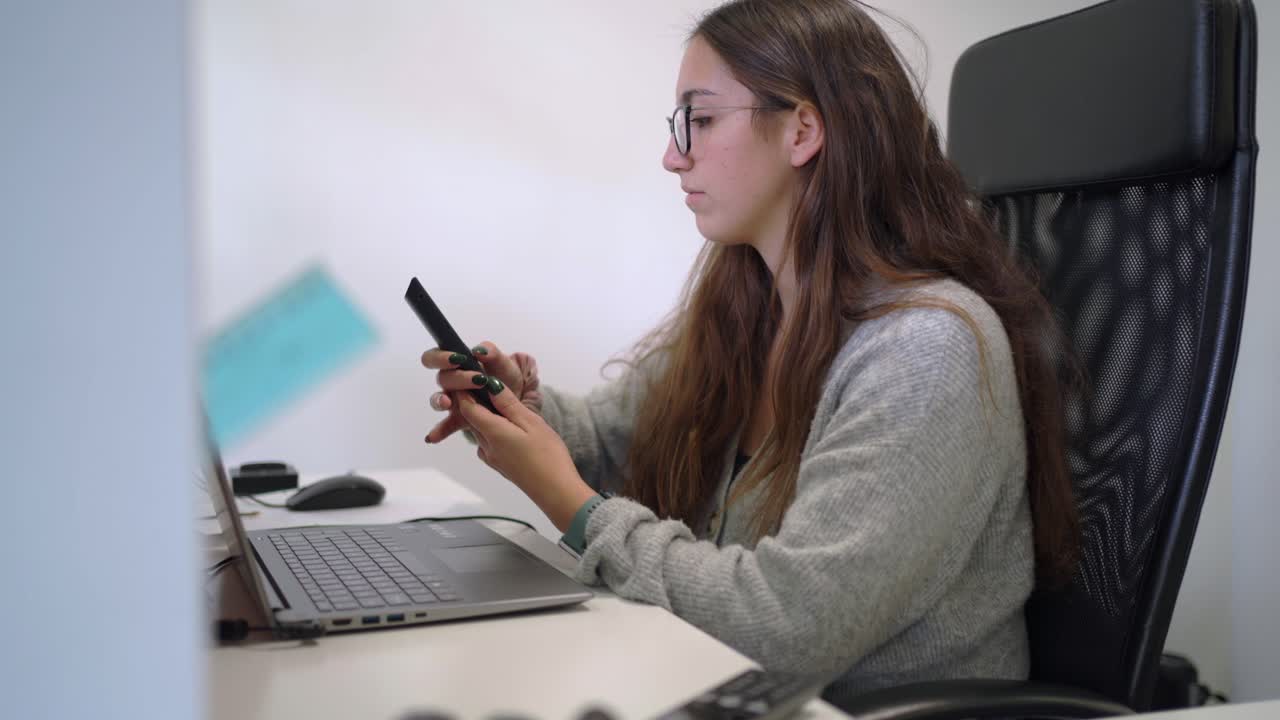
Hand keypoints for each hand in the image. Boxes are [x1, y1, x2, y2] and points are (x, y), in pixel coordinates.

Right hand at [420, 341, 543, 443]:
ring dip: (440, 401)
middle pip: (443, 379)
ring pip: (439, 400)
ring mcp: (454, 401)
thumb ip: (491, 353)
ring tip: (447, 403)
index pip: (435, 357)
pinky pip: (446, 425)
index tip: (456, 359)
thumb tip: (478, 350)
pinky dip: (439, 431)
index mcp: (456, 364)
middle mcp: (451, 383)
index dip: (440, 357)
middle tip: (477, 380)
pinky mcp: (461, 418)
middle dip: (457, 378)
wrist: (516, 396)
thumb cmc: (504, 376)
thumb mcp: (502, 363)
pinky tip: (432, 437)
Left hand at [454, 378, 595, 531]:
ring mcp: (492, 458)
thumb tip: (489, 385)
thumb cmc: (547, 456)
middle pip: (472, 419)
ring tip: (496, 401)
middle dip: (473, 400)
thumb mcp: (531, 423)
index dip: (464, 390)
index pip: (467, 407)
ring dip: (483, 415)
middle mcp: (486, 446)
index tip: (467, 374)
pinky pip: (488, 442)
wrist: (556, 492)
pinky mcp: (500, 466)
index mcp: (492, 433)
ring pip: (480, 431)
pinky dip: (491, 430)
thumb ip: (508, 404)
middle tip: (482, 382)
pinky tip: (507, 426)